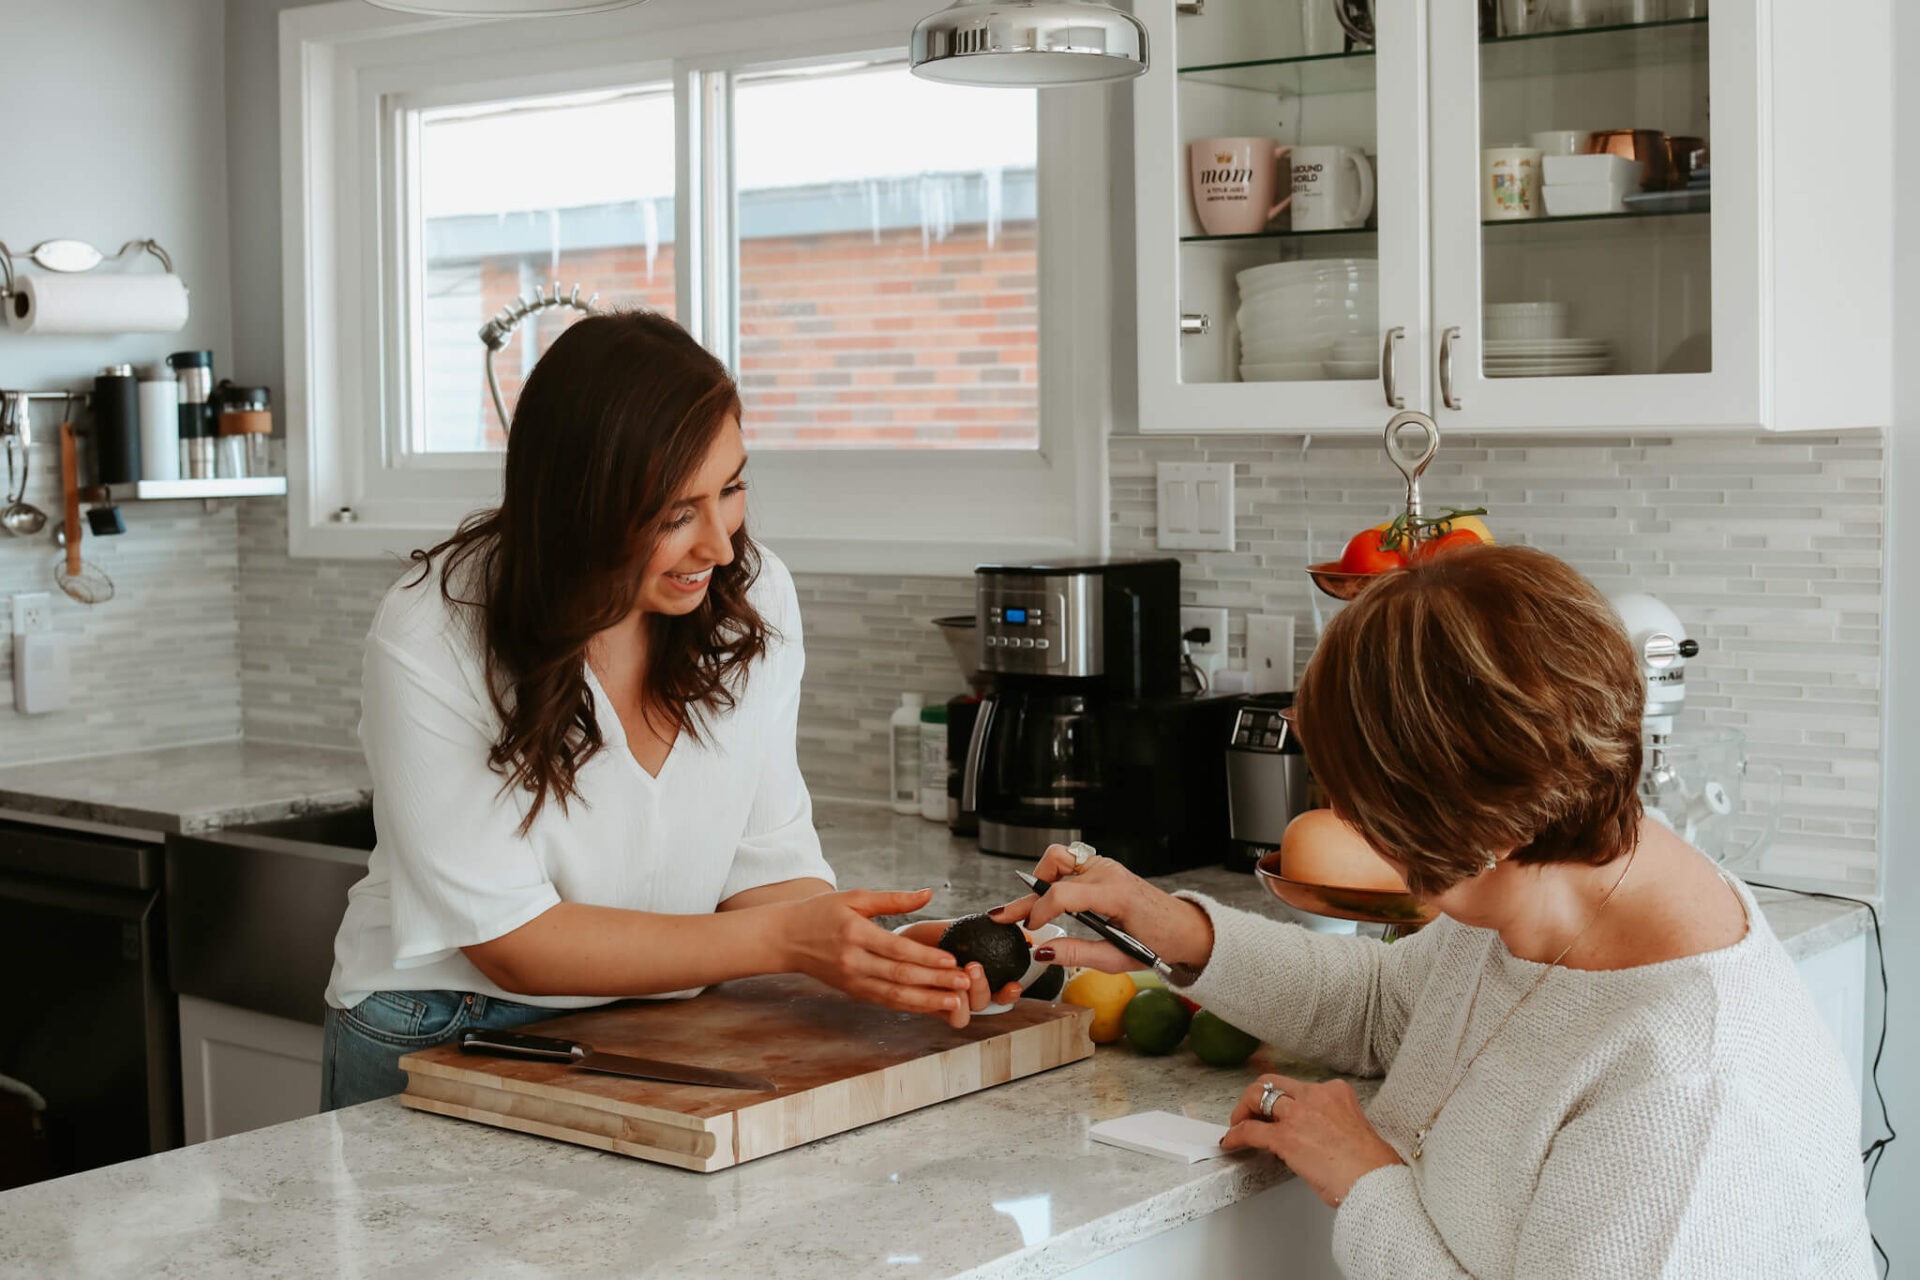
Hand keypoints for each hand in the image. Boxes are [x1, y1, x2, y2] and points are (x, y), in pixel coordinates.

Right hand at [776, 890, 979, 1027]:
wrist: (785, 938)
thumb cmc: (820, 913)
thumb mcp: (854, 897)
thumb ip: (892, 899)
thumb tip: (928, 894)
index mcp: (855, 934)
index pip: (896, 950)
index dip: (925, 958)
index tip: (951, 961)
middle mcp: (853, 961)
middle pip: (900, 976)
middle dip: (934, 982)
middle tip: (964, 984)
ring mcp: (853, 980)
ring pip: (894, 995)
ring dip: (926, 1000)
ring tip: (954, 1003)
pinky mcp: (853, 991)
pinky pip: (885, 1001)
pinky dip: (909, 1005)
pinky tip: (930, 1006)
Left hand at [896, 921, 1024, 1024]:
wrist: (887, 945)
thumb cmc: (919, 937)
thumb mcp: (949, 929)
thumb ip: (975, 929)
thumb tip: (1004, 922)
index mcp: (974, 977)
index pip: (1000, 992)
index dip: (1010, 993)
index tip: (1013, 982)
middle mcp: (962, 993)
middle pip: (984, 1005)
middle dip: (983, 988)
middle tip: (974, 967)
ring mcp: (944, 1002)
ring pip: (963, 1016)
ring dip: (964, 998)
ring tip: (958, 976)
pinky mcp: (925, 1008)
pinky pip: (937, 1015)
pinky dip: (942, 1005)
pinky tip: (941, 991)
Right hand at [988, 844, 1213, 974]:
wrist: (1181, 928)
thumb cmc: (1156, 943)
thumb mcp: (1116, 959)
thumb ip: (1076, 954)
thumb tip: (1042, 952)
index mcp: (1115, 894)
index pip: (1063, 894)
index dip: (1038, 911)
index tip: (1028, 930)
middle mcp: (1109, 872)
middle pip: (1054, 871)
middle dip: (1027, 896)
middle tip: (1006, 915)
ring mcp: (1106, 866)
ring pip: (1058, 856)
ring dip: (1040, 878)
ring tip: (1031, 906)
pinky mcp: (1103, 866)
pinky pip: (1069, 860)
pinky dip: (1053, 876)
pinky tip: (1049, 897)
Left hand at [1221, 1074, 1403, 1207]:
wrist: (1375, 1180)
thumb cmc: (1372, 1164)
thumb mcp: (1354, 1127)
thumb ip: (1331, 1122)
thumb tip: (1314, 1136)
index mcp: (1336, 1092)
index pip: (1300, 1087)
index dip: (1285, 1100)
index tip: (1279, 1112)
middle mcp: (1315, 1096)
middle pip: (1273, 1083)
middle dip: (1257, 1095)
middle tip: (1250, 1112)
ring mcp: (1298, 1114)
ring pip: (1257, 1096)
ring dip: (1243, 1110)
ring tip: (1237, 1124)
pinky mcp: (1285, 1137)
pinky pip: (1250, 1131)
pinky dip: (1235, 1135)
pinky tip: (1230, 1142)